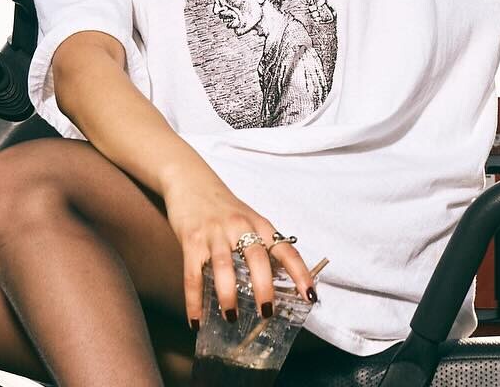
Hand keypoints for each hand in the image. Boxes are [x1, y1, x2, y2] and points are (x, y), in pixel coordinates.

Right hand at [164, 178, 315, 328]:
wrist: (190, 180)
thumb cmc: (222, 206)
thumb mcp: (248, 219)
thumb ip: (260, 243)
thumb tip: (275, 280)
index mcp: (259, 224)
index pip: (286, 250)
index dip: (300, 273)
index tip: (310, 295)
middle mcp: (239, 227)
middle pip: (257, 258)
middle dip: (263, 288)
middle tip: (267, 313)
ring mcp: (214, 233)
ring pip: (224, 267)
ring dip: (228, 295)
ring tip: (231, 318)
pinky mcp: (191, 240)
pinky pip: (193, 274)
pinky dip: (194, 300)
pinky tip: (196, 320)